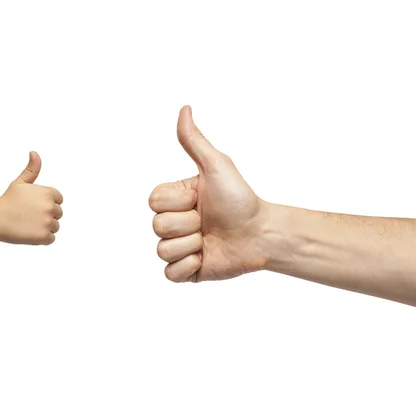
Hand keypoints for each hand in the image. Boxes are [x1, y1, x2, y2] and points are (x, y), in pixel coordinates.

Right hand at [0, 151, 62, 244]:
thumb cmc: (7, 200)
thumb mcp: (20, 182)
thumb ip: (32, 169)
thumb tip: (34, 153)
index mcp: (48, 193)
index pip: (58, 200)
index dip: (46, 204)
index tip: (33, 206)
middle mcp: (50, 206)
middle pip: (58, 214)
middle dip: (46, 216)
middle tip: (28, 216)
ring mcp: (47, 222)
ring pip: (54, 227)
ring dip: (44, 228)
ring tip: (27, 224)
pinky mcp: (43, 236)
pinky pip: (50, 239)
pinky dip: (41, 239)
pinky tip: (29, 233)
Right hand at [149, 106, 271, 281]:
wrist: (261, 233)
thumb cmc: (241, 198)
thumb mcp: (217, 167)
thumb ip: (194, 141)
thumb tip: (185, 109)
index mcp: (175, 199)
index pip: (153, 202)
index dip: (178, 202)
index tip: (200, 199)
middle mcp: (173, 222)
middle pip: (158, 227)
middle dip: (188, 224)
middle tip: (208, 222)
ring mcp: (179, 247)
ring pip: (163, 250)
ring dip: (192, 245)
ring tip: (210, 240)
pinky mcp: (186, 271)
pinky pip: (170, 273)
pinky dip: (189, 267)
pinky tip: (206, 257)